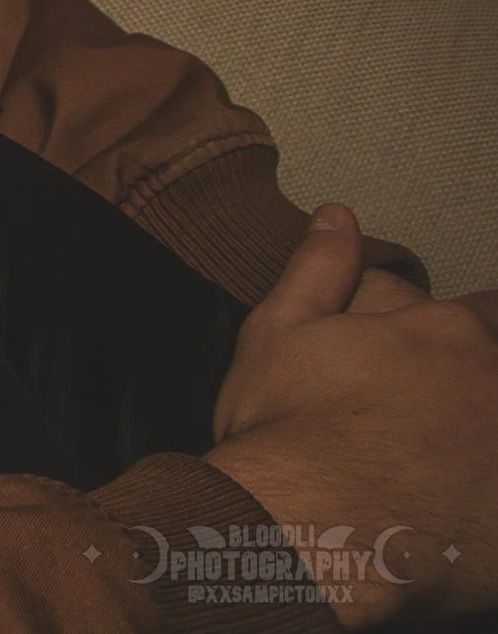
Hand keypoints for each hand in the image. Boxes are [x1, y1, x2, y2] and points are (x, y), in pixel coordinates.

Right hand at [204, 205, 497, 627]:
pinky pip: (495, 505)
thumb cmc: (282, 432)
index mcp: (444, 331)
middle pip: (491, 370)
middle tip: (410, 425)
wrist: (302, 536)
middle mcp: (493, 384)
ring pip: (492, 429)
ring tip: (425, 468)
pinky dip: (478, 505)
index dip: (444, 335)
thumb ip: (318, 269)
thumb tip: (338, 217)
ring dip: (471, 440)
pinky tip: (445, 517)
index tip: (417, 363)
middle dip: (463, 388)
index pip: (478, 314)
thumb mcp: (278, 333)